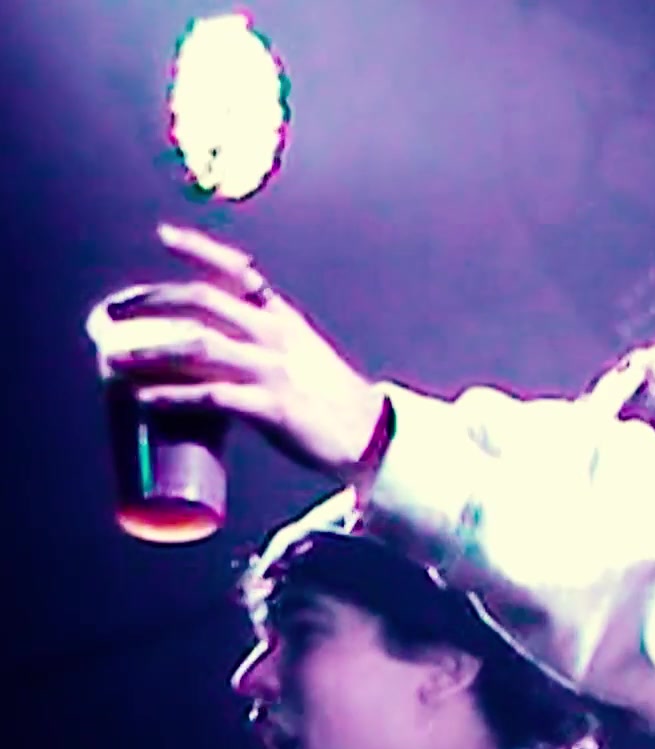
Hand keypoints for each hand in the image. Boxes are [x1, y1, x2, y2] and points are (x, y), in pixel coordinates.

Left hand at [91, 226, 388, 480]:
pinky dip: (173, 397)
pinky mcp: (270, 407)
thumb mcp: (301, 357)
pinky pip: (210, 396)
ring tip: (116, 360)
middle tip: (116, 313)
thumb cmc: (332, 403)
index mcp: (281, 318)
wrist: (369, 436)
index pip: (236, 270)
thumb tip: (214, 357)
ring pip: (198, 347)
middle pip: (203, 302)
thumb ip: (263, 347)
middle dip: (153, 302)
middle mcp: (273, 335)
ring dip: (150, 352)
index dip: (198, 248)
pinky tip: (147, 401)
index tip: (164, 236)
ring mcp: (271, 369)